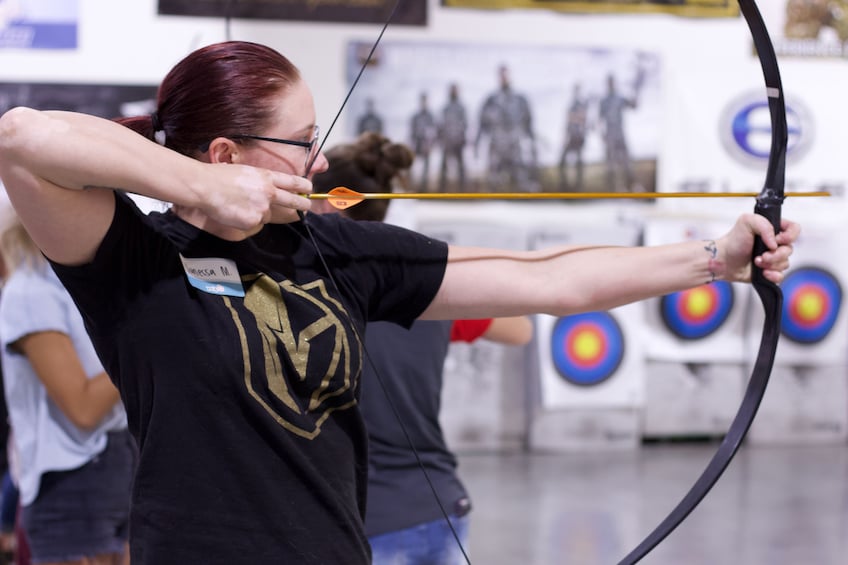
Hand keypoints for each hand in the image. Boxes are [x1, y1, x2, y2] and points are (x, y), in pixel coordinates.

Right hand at [197, 162, 312, 229]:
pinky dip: (248, 220)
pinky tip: (235, 212)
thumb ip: (261, 181)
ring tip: (240, 204)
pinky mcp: (254, 221)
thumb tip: (270, 190)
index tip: (310, 189)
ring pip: (268, 214)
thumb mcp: (246, 171)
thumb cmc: (220, 176)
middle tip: (307, 207)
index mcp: (267, 177)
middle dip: (303, 205)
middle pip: (293, 201)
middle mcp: (269, 192)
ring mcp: (262, 208)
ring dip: (259, 212)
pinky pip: (256, 223)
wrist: (205, 186)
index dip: (304, 186)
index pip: (293, 182)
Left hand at [718, 213, 799, 283]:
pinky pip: (781, 276)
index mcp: (773, 229)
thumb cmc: (733, 241)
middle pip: (790, 250)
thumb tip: (775, 243)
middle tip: (762, 255)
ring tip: (756, 262)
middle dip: (776, 254)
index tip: (777, 240)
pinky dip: (773, 275)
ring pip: (785, 264)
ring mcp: (773, 258)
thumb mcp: (746, 222)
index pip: (794, 229)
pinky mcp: (769, 271)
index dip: (790, 236)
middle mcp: (775, 244)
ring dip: (771, 264)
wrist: (723, 260)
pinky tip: (763, 273)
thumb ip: (763, 224)